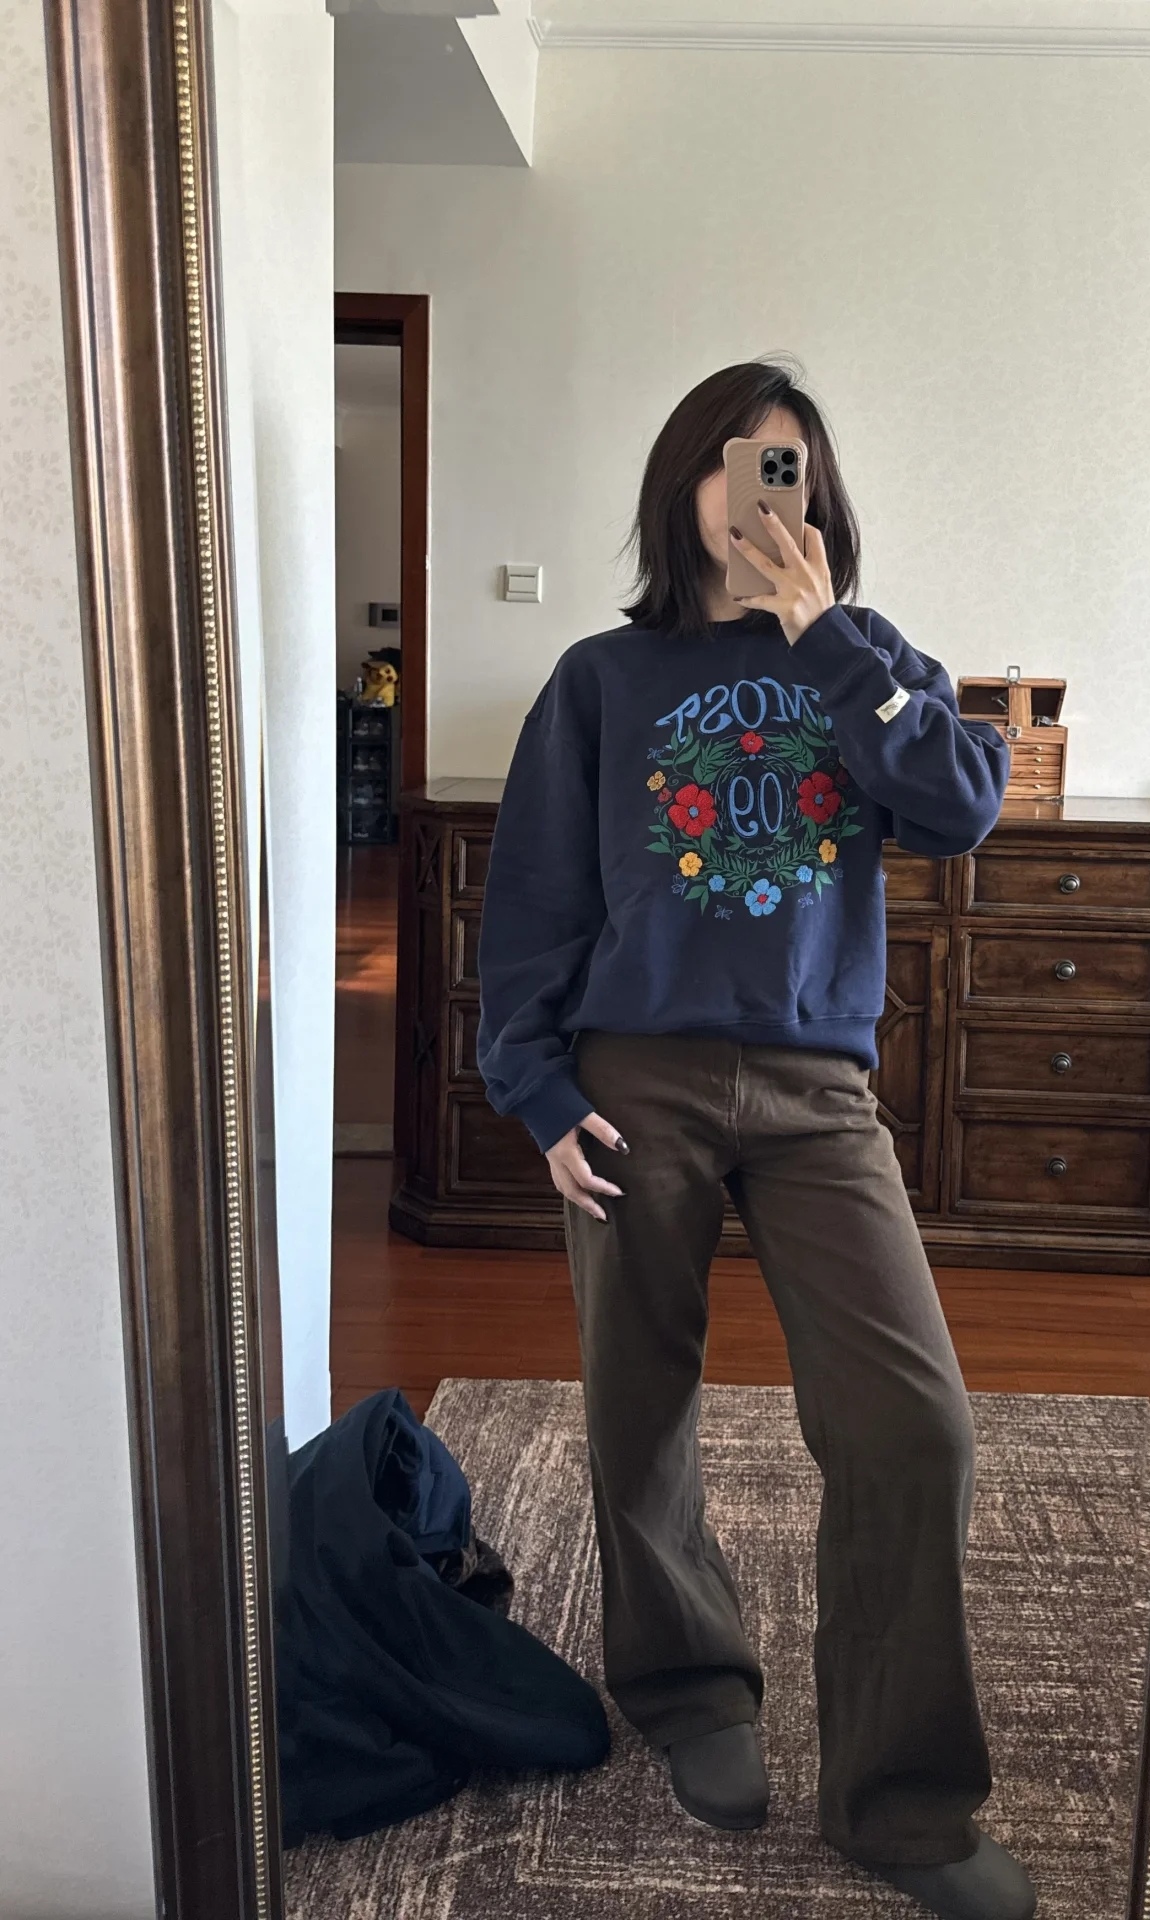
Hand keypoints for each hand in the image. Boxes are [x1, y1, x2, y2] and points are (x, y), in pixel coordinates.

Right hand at [545, 1110, 626, 1221]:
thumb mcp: (583, 1113)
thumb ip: (603, 1130)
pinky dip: (568, 1187)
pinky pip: (557, 1178)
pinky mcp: (548, 1151)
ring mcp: (550, 1156)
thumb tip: (623, 1148)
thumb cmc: (558, 1099)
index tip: (620, 1192)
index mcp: (565, 1152)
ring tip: (591, 1206)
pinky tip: (576, 1186)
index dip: (603, 1188)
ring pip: (562, 1186)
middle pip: (571, 1191)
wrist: (531, 1090)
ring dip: (577, 1199)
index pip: (586, 1179)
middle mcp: (555, 1159)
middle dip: (588, 1205)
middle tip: (604, 1216)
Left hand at [729, 505, 834, 645]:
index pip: (813, 537)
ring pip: (766, 565)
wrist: (825, 638)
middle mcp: (806, 575)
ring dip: (748, 549)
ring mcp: (794, 590)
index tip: (793, 519)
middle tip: (760, 507)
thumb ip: (809, 569)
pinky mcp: (784, 607)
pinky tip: (737, 595)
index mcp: (818, 567)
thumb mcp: (822, 585)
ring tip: (735, 536)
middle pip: (787, 543)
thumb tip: (789, 555)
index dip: (803, 525)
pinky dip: (748, 598)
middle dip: (773, 523)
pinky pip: (760, 600)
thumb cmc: (820, 611)